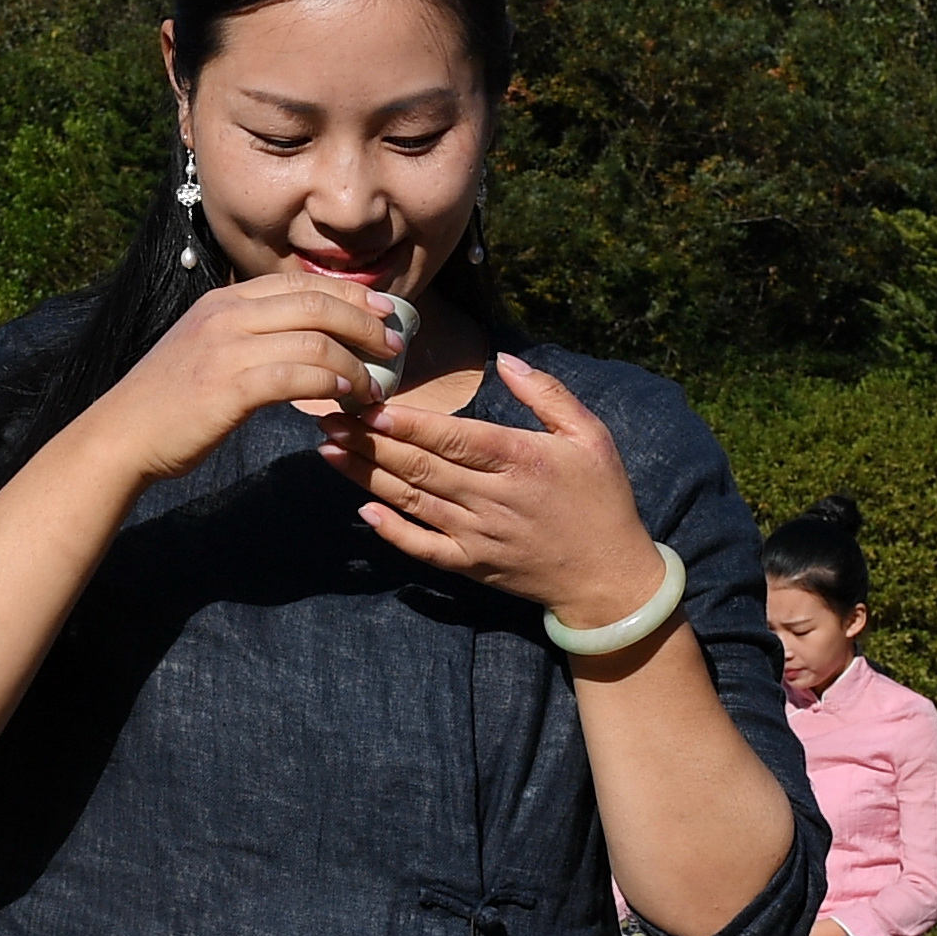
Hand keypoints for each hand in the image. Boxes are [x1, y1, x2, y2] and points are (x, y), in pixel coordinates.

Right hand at [80, 268, 412, 492]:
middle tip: (396, 343)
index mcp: (224, 300)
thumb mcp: (207, 349)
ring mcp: (227, 348)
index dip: (351, 294)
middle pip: (317, 303)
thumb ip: (249, 336)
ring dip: (358, 362)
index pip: (302, 284)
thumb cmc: (168, 403)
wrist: (120, 437)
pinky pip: (300, 375)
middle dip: (367, 321)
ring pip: (316, 339)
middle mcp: (227, 314)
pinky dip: (335, 384)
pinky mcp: (230, 387)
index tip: (383, 311)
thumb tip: (307, 341)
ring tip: (377, 384)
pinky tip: (349, 399)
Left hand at [343, 352, 677, 630]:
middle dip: (369, 441)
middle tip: (328, 417)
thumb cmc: (601, 498)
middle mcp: (493, 499)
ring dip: (366, 475)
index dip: (408, 424)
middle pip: (420, 466)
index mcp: (521, 460)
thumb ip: (547, 394)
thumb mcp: (591, 436)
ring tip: (328, 449)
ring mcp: (478, 536)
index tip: (369, 406)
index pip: (453, 438)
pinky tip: (363, 509)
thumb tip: (504, 359)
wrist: (608, 577)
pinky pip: (422, 548)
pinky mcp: (471, 565)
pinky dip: (391, 530)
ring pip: (411, 500)